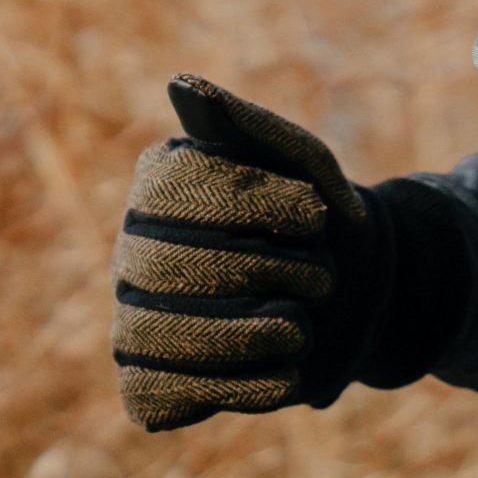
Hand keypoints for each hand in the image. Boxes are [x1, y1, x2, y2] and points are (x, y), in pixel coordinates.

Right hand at [111, 73, 382, 430]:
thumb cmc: (314, 216)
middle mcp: (130, 249)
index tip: (317, 215)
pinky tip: (286, 372)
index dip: (259, 206)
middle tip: (324, 277)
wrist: (346, 295)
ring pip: (166, 336)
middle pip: (174, 267)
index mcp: (158, 182)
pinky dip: (243, 387)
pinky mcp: (148, 380)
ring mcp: (132, 318)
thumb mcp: (299, 162)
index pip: (186, 190)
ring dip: (256, 335)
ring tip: (303, 326)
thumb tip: (181, 85)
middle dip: (267, 274)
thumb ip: (245, 125)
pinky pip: (171, 392)